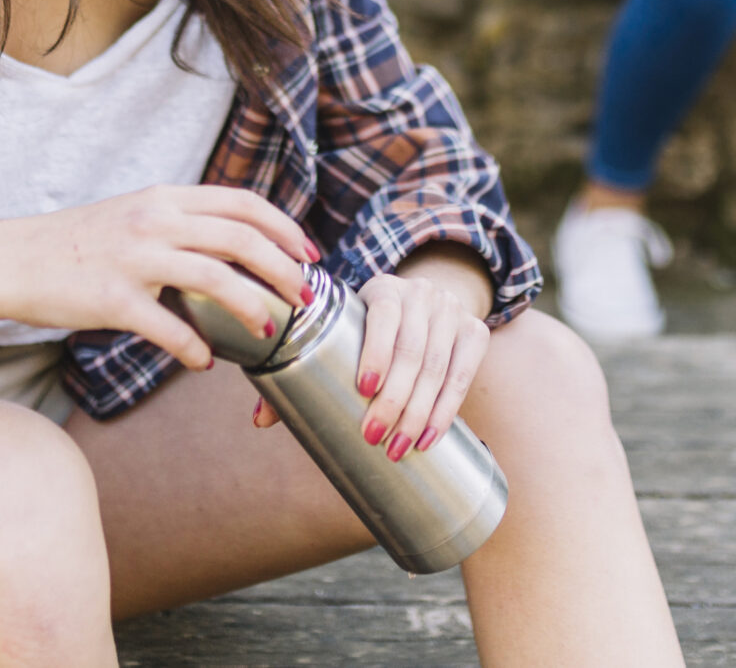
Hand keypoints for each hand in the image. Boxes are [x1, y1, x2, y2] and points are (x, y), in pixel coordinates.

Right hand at [0, 185, 317, 371]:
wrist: (12, 259)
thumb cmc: (76, 243)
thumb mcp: (133, 214)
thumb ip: (179, 222)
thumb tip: (231, 244)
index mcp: (165, 198)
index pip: (243, 203)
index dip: (284, 228)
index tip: (308, 254)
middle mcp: (154, 220)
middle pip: (240, 237)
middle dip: (283, 269)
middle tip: (304, 298)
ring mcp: (133, 258)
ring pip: (214, 277)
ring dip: (251, 306)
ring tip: (267, 331)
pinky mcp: (111, 298)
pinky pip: (166, 327)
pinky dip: (192, 348)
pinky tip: (204, 362)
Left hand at [251, 246, 492, 459]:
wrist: (426, 307)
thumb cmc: (369, 330)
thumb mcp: (343, 334)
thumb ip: (302, 370)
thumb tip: (259, 420)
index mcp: (383, 288)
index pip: (383, 315)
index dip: (376, 351)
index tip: (363, 390)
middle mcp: (422, 293)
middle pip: (412, 350)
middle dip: (394, 398)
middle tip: (373, 437)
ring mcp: (452, 311)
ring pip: (438, 366)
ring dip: (419, 412)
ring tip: (398, 448)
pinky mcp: (475, 332)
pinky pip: (463, 374)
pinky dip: (447, 408)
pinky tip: (430, 436)